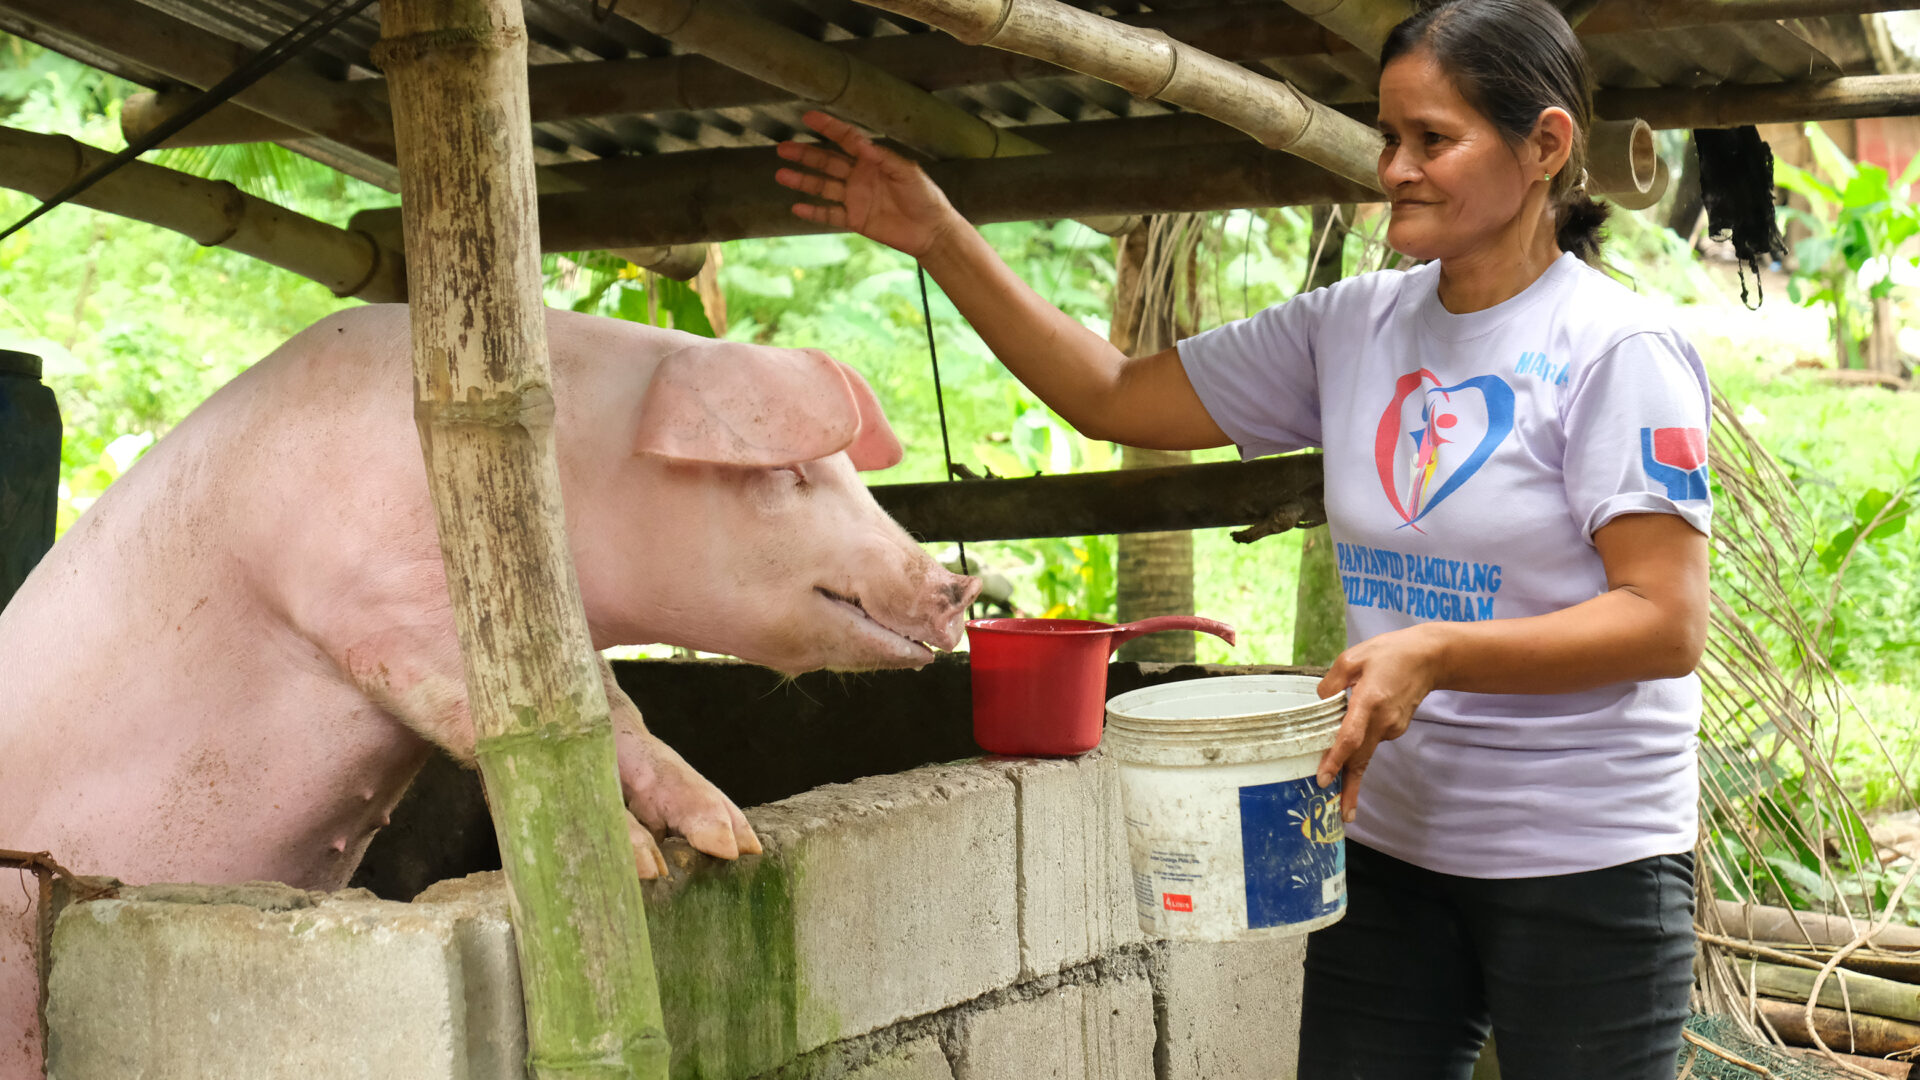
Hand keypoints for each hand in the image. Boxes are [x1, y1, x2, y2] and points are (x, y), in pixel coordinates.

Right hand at [775, 110, 962, 258]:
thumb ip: (882, 157)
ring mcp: (855, 198)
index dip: (828, 127)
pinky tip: (796, 206)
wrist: (931, 230)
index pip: (846, 139)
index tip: (808, 116)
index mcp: (873, 160)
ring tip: (781, 174)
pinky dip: (814, 211)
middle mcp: (860, 176)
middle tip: (782, 148)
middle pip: (827, 162)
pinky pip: (829, 214)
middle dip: (805, 154)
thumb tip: (859, 143)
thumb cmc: (925, 196)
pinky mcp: (855, 219)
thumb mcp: (906, 172)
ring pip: (823, 186)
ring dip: (803, 180)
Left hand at [1315, 625, 1445, 823]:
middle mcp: (1382, 720)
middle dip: (1351, 788)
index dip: (1336, 760)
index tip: (1325, 780)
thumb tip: (1320, 703)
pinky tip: (1353, 736)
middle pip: (1361, 759)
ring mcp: (1392, 727)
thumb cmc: (1389, 654)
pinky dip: (1359, 745)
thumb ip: (1331, 683)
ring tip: (1334, 784)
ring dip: (1350, 766)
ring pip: (1365, 750)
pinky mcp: (1396, 729)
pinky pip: (1372, 740)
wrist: (1430, 659)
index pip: (1350, 737)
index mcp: (1369, 701)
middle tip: (1342, 814)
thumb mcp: (1352, 658)